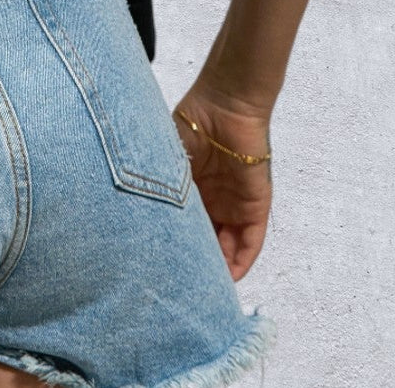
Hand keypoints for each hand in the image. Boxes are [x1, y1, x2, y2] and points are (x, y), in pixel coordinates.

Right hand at [172, 78, 273, 281]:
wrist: (224, 106)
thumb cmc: (189, 124)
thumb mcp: (166, 159)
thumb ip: (159, 185)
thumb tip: (139, 216)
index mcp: (189, 190)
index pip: (183, 226)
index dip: (175, 245)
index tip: (161, 266)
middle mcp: (212, 201)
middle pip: (206, 240)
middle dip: (197, 262)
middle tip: (181, 284)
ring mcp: (234, 205)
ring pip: (228, 246)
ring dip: (219, 267)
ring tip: (204, 287)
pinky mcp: (255, 207)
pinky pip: (251, 241)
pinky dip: (242, 260)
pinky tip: (230, 277)